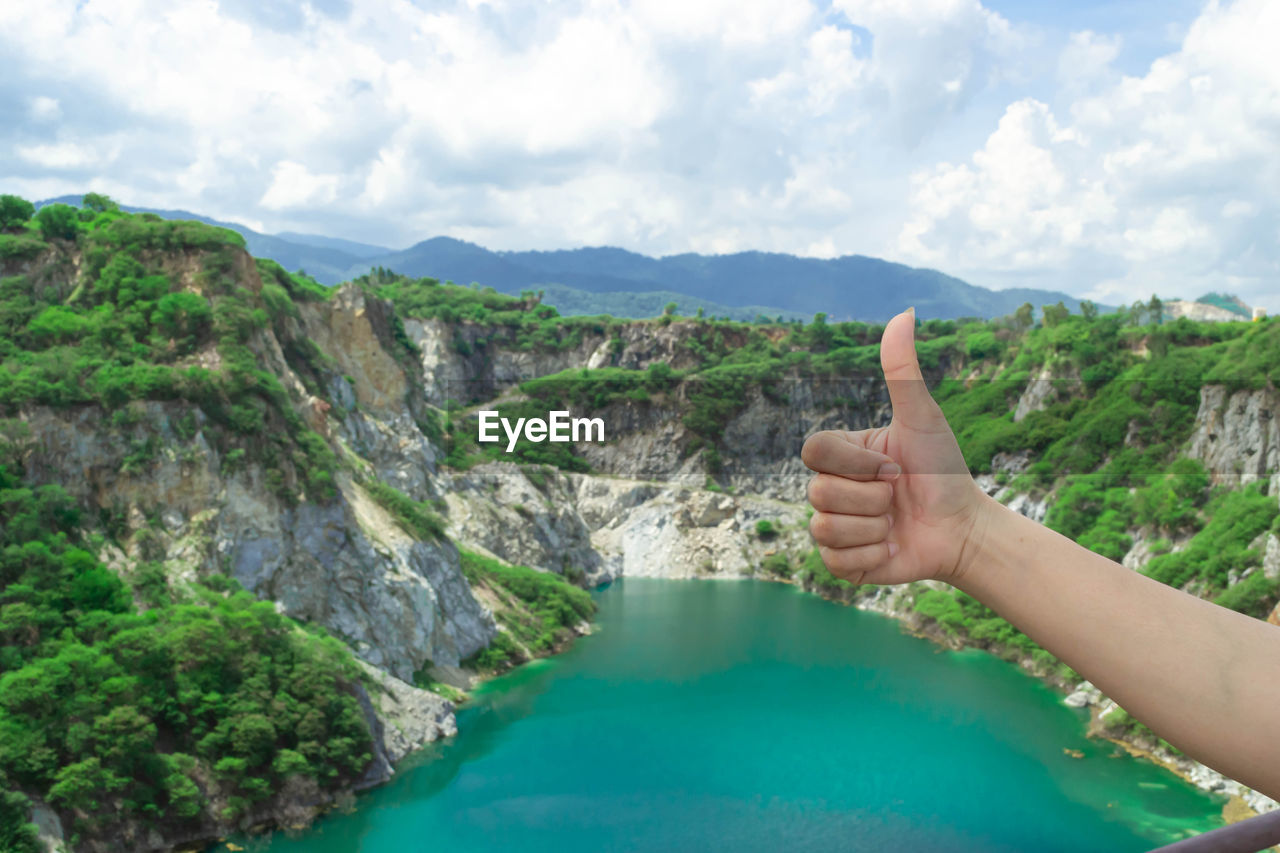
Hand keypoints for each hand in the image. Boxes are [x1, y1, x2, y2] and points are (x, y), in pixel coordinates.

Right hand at [801, 308, 990, 584]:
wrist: (964, 528)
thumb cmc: (943, 470)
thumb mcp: (922, 417)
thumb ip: (903, 370)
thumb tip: (905, 313)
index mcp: (840, 455)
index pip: (813, 451)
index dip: (856, 463)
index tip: (893, 466)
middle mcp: (830, 489)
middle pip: (819, 493)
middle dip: (872, 497)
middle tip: (898, 496)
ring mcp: (833, 528)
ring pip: (825, 528)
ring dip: (874, 527)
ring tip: (895, 522)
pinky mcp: (841, 564)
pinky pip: (835, 560)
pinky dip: (872, 555)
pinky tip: (891, 547)